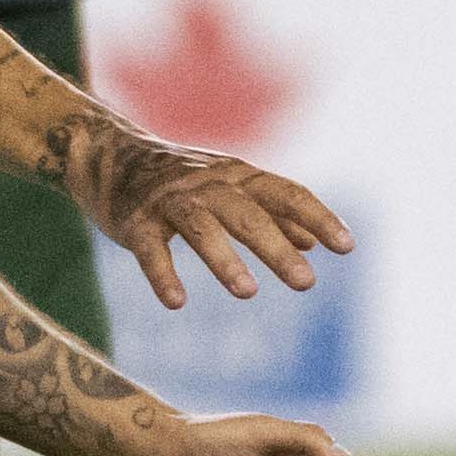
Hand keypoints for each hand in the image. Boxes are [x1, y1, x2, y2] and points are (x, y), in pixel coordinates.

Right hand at [80, 127, 356, 310]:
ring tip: (247, 293)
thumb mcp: (228, 188)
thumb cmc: (179, 179)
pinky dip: (162, 273)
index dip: (317, 218)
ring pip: (201, 226)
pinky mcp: (135, 221)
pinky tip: (176, 301)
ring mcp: (169, 201)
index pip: (286, 193)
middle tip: (306, 283)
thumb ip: (270, 212)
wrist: (107, 155)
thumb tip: (313, 243)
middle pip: (248, 213)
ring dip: (224, 259)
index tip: (347, 247)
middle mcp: (207, 183)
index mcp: (237, 176)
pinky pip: (150, 248)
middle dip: (277, 247)